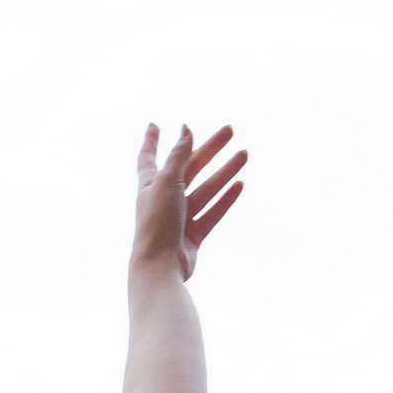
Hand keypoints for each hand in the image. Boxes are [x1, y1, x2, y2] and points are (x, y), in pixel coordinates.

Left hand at [131, 122, 246, 281]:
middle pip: (189, 168)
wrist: (160, 266)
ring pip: (205, 189)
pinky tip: (239, 184)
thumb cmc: (157, 222)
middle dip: (210, 149)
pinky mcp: (193, 236)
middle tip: (230, 130)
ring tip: (244, 154)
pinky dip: (225, 199)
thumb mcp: (167, 181)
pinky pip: (212, 213)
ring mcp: (179, 219)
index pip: (149, 157)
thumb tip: (186, 129)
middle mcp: (163, 200)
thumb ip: (179, 155)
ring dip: (225, 172)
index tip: (153, 126)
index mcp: (150, 185)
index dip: (151, 141)